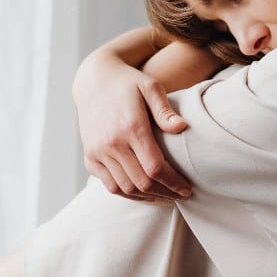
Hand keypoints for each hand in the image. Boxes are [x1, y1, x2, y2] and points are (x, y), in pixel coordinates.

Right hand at [73, 53, 192, 200]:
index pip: (155, 168)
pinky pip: (108, 184)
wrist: (93, 79)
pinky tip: (142, 192)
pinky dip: (126, 193)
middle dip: (165, 194)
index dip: (174, 183)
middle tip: (180, 196)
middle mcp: (111, 142)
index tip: (187, 189)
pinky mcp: (89, 155)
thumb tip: (182, 128)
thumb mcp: (150, 86)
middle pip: (141, 183)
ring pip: (124, 188)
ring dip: (147, 198)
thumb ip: (165, 110)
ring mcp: (97, 151)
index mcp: (130, 127)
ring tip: (165, 197)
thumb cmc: (127, 82)